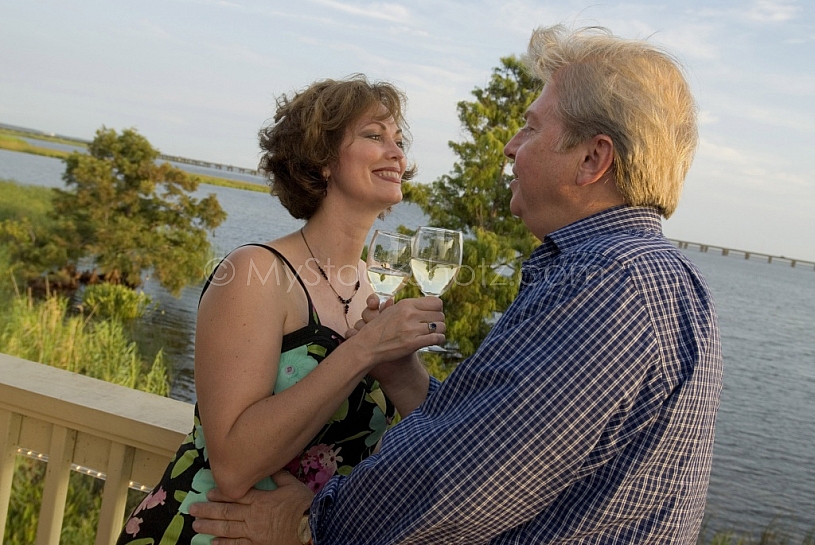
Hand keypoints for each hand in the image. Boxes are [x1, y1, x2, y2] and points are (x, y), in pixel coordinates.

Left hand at [189, 471, 313, 544]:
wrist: (312, 527)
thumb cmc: (303, 505)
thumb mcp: (292, 485)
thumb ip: (279, 476)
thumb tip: (270, 466)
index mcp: (260, 500)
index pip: (236, 496)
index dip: (221, 495)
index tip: (208, 494)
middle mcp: (253, 516)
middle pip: (226, 513)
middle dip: (207, 511)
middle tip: (192, 510)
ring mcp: (254, 533)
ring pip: (227, 529)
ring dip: (210, 527)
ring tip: (196, 525)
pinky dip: (223, 544)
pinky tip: (213, 542)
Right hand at [346, 293, 444, 364]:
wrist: (368, 345)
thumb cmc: (380, 328)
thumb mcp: (393, 311)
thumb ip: (409, 307)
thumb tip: (425, 304)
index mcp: (406, 304)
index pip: (436, 302)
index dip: (437, 309)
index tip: (434, 314)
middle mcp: (410, 314)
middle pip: (440, 314)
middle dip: (439, 321)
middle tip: (434, 326)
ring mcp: (412, 329)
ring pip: (440, 326)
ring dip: (440, 331)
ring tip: (435, 334)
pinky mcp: (413, 343)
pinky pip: (436, 338)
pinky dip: (439, 339)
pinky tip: (435, 341)